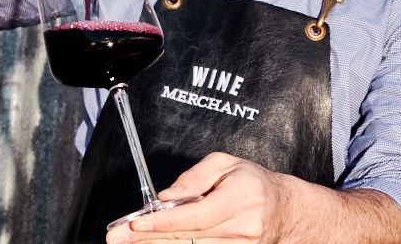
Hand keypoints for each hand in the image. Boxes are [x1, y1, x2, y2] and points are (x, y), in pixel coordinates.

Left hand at [106, 152, 288, 243]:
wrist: (284, 210)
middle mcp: (241, 228)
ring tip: (127, 242)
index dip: (163, 222)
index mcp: (240, 198)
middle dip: (147, 238)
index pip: (195, 215)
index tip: (136, 224)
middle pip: (187, 237)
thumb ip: (194, 178)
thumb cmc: (253, 182)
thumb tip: (166, 196)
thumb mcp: (225, 163)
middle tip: (116, 239)